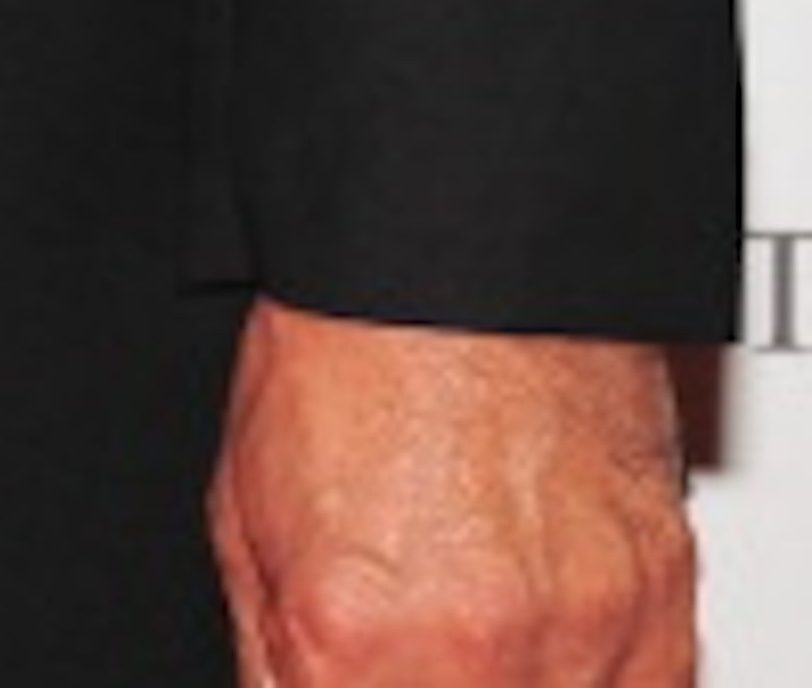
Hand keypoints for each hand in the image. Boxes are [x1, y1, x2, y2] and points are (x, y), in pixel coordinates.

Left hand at [209, 301, 694, 685]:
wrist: (454, 256)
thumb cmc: (347, 354)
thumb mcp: (245, 511)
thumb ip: (273, 652)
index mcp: (352, 641)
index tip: (347, 666)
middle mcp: (471, 658)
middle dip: (415, 679)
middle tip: (405, 630)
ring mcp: (575, 643)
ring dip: (500, 676)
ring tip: (467, 605)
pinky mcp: (657, 616)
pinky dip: (583, 675)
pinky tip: (539, 618)